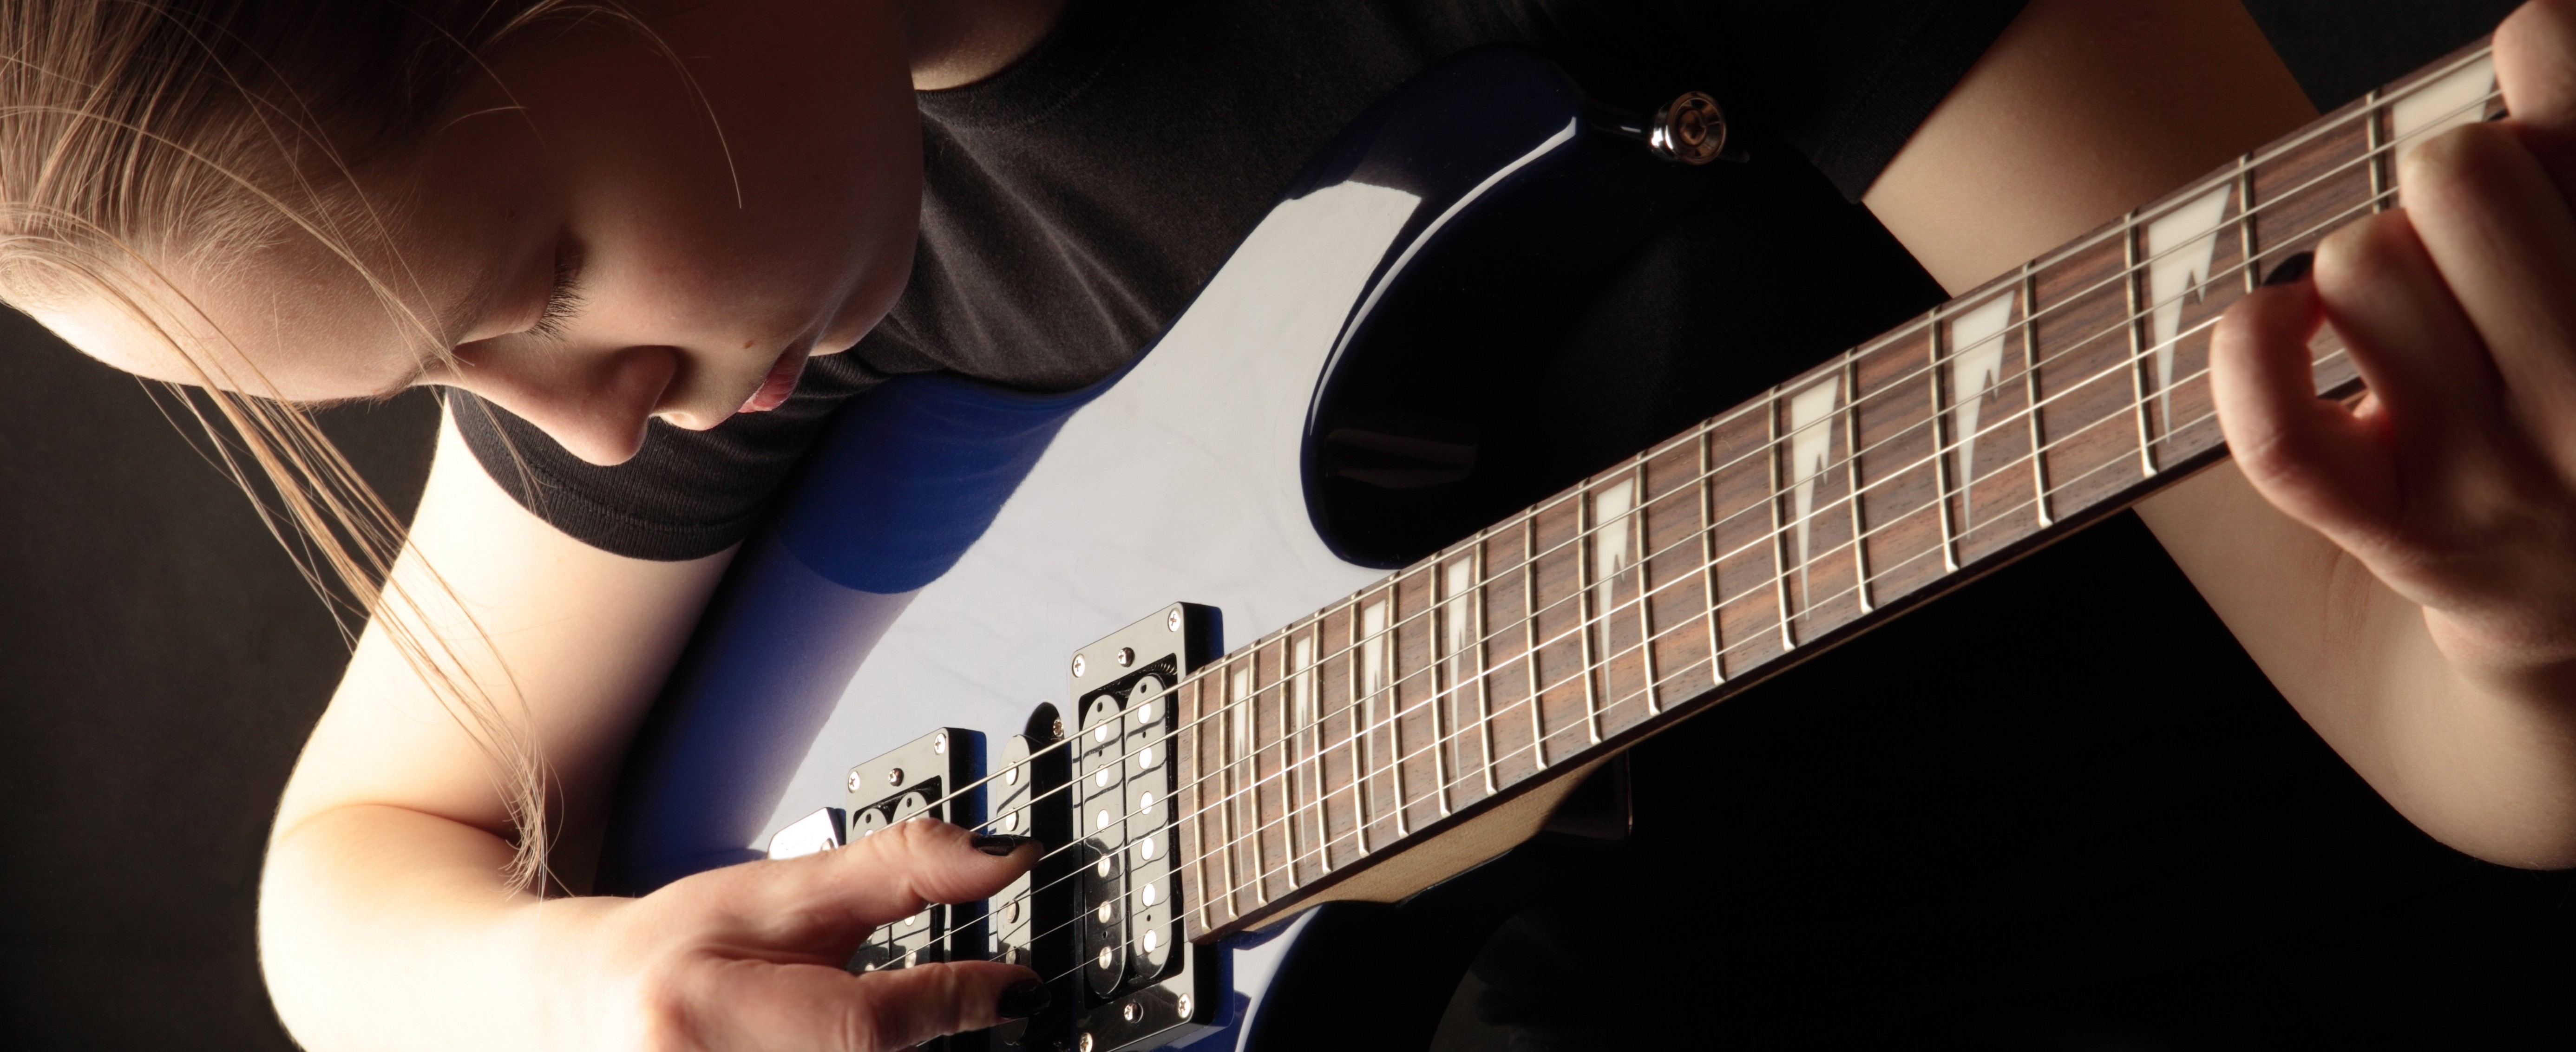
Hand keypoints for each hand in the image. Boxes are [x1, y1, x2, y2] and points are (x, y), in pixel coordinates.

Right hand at [574, 819, 1043, 1051]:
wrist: (582, 1004)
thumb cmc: (674, 949)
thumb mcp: (782, 891)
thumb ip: (899, 872)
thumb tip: (1005, 857)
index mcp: (704, 1013)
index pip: (867, 1025)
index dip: (959, 1000)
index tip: (1017, 987)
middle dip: (914, 1038)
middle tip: (953, 1004)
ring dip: (878, 1050)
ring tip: (831, 1018)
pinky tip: (831, 1042)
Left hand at [2212, 0, 2575, 699]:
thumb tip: (2537, 29)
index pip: (2570, 71)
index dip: (2542, 59)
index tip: (2541, 116)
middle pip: (2458, 171)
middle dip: (2449, 178)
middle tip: (2481, 243)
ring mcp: (2508, 476)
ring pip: (2362, 265)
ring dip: (2363, 265)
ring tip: (2423, 322)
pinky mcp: (2410, 540)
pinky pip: (2275, 430)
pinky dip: (2253, 350)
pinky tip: (2287, 330)